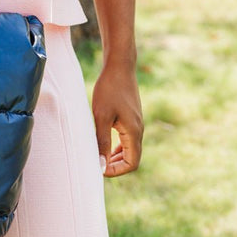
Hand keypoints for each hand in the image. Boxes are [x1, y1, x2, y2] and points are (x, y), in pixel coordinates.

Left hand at [91, 60, 142, 177]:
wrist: (119, 66)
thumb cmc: (109, 89)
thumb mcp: (101, 116)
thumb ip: (101, 142)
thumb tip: (101, 166)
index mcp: (134, 132)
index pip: (132, 163)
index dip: (116, 170)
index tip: (99, 168)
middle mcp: (138, 129)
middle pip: (133, 158)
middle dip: (116, 166)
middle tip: (98, 165)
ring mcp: (137, 122)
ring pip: (130, 149)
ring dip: (116, 156)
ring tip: (100, 157)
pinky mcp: (132, 116)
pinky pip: (128, 138)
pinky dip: (118, 146)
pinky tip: (105, 142)